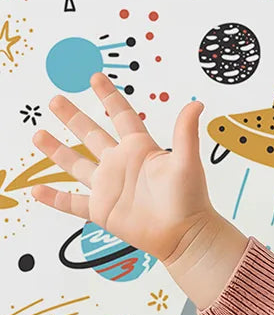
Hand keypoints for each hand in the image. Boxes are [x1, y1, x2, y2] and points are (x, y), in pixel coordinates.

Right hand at [30, 71, 217, 265]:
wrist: (186, 237)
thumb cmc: (190, 200)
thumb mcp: (187, 162)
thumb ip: (186, 133)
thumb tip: (196, 104)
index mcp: (139, 149)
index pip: (121, 116)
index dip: (109, 96)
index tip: (95, 77)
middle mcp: (120, 165)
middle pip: (91, 134)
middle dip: (72, 117)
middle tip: (55, 100)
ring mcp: (109, 188)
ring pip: (75, 164)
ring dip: (56, 151)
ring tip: (38, 134)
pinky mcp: (102, 211)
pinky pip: (72, 203)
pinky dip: (54, 198)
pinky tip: (36, 189)